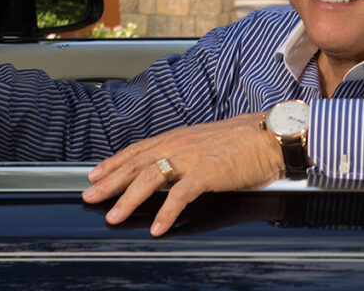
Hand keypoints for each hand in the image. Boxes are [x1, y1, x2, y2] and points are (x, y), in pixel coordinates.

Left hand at [81, 111, 284, 235]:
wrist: (273, 136)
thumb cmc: (245, 140)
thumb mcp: (207, 141)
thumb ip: (186, 152)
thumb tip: (170, 166)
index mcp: (180, 136)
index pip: (138, 150)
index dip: (114, 162)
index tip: (95, 174)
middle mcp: (181, 143)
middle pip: (136, 163)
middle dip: (110, 181)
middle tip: (89, 196)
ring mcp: (193, 157)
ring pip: (151, 177)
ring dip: (129, 199)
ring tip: (114, 216)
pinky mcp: (209, 172)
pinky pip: (181, 195)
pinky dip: (166, 212)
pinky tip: (157, 228)